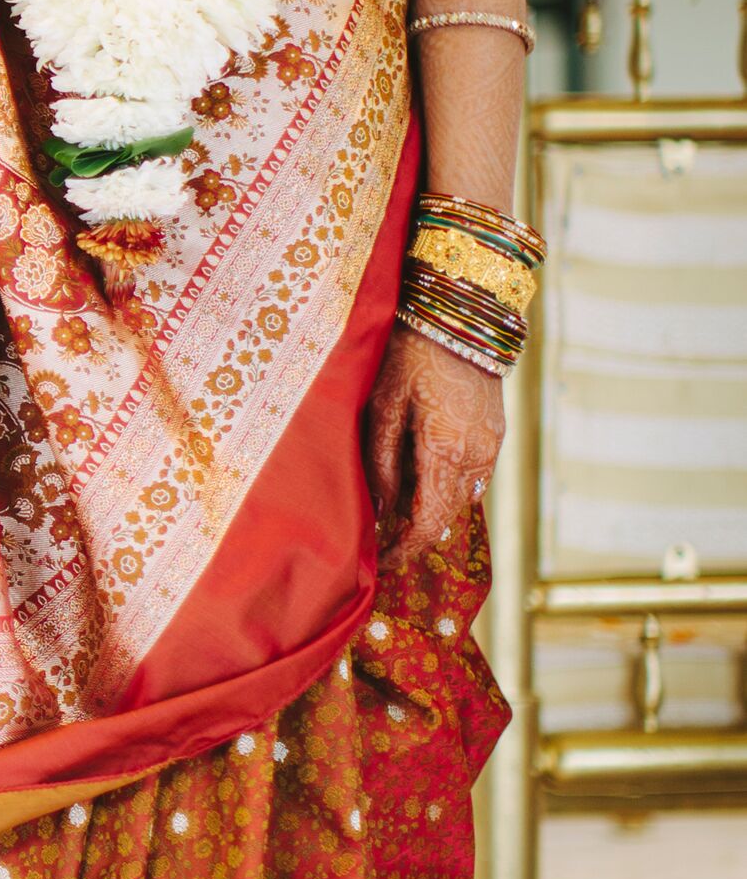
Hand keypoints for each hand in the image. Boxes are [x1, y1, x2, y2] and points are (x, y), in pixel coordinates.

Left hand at [365, 325, 503, 562]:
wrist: (459, 316)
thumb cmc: (410, 355)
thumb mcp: (383, 407)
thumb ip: (382, 462)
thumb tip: (381, 510)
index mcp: (447, 452)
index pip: (428, 521)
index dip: (406, 548)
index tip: (384, 563)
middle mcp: (478, 456)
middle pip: (448, 516)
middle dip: (416, 536)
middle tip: (384, 548)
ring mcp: (492, 445)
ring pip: (462, 498)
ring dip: (433, 513)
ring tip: (396, 520)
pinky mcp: (496, 433)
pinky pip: (472, 477)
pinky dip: (448, 491)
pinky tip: (423, 488)